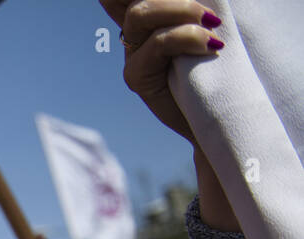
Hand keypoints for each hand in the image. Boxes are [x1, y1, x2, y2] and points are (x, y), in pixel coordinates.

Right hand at [99, 0, 222, 143]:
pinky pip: (157, 44)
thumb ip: (191, 10)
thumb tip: (203, 4)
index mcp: (151, 14)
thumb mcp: (205, 27)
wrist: (220, 113)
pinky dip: (187, 37)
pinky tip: (210, 43)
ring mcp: (133, 53)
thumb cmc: (219, 66)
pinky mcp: (137, 78)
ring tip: (212, 24)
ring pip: (141, 14)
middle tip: (208, 11)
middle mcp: (135, 30)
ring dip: (181, 10)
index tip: (157, 2)